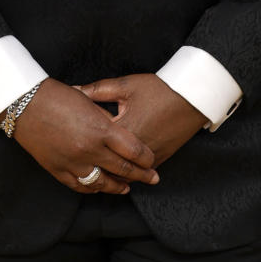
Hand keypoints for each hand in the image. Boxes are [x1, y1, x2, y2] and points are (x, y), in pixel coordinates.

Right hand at [13, 78, 159, 194]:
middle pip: (123, 169)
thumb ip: (107, 118)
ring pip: (102, 183)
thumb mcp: (89, 102)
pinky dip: (92, 188)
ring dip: (118, 186)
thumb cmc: (57, 96)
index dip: (146, 158)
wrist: (23, 103)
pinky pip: (80, 185)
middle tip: (153, 179)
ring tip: (127, 188)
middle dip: (142, 175)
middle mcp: (89, 150)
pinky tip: (100, 188)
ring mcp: (72, 162)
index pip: (134, 151)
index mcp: (100, 130)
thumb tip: (121, 131)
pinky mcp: (57, 169)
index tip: (152, 160)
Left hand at [75, 74, 205, 166]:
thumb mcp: (125, 85)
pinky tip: (119, 174)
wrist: (193, 97)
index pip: (96, 144)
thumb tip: (73, 89)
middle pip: (109, 165)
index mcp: (123, 130)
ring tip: (95, 173)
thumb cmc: (159, 89)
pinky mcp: (161, 157)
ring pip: (125, 175)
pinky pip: (141, 173)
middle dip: (91, 167)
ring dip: (111, 175)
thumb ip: (97, 90)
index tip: (67, 144)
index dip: (81, 144)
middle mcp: (136, 148)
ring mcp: (150, 155)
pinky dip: (130, 175)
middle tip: (74, 166)